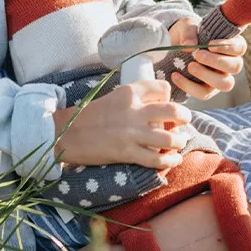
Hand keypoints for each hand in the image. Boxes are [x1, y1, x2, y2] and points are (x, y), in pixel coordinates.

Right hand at [53, 79, 190, 169]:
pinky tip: (173, 160)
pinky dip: (169, 161)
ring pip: (169, 138)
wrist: (65, 134)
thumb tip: (158, 110)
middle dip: (184, 118)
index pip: (163, 88)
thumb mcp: (113, 98)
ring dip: (179, 142)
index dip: (170, 97)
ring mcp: (131, 132)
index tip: (167, 105)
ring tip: (180, 143)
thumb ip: (134, 101)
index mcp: (129, 92)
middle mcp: (134, 110)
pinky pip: (157, 159)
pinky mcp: (127, 152)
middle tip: (184, 123)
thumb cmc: (89, 117)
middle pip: (173, 111)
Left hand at [165, 17, 246, 100]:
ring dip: (207, 76)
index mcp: (230, 46)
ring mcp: (220, 78)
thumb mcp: (186, 27)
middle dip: (218, 61)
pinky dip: (189, 86)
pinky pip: (203, 93)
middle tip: (198, 55)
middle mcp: (229, 64)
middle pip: (236, 67)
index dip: (228, 47)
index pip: (240, 48)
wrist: (174, 48)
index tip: (210, 44)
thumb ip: (189, 33)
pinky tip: (176, 75)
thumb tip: (190, 46)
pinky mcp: (207, 90)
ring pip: (225, 84)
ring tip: (190, 66)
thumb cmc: (187, 34)